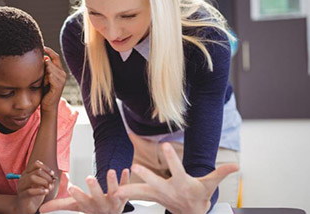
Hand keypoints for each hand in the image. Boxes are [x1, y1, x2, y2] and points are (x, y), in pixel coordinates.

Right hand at [16, 160, 55, 213]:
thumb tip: (54, 177)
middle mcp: (23, 178)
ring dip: (44, 182)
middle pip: (37, 171)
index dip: (46, 168)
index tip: (52, 174)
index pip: (36, 164)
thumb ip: (47, 179)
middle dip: (47, 176)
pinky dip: (40, 191)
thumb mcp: (42, 184)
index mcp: (27, 173)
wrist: (26, 207)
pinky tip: (46, 192)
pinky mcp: (22, 195)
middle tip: (52, 183)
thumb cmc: (35, 194)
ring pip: (32, 178)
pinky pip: (30, 191)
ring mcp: (21, 186)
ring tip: (49, 188)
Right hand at [40, 168, 129, 213]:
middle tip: (89, 178)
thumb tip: (40, 209)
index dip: (77, 195)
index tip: (71, 188)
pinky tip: (126, 170)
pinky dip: (126, 179)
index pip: (81, 202)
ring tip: (110, 171)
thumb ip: (59, 205)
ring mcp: (114, 200)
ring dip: (112, 182)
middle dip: (94, 188)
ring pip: (114, 191)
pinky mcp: (124, 195)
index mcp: (88, 206)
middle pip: (97, 196)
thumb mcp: (75, 206)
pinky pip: (127, 187)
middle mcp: (101, 205)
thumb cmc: (91, 208)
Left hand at [41, 47, 65, 112]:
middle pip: (51, 62)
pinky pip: (51, 76)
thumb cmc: (45, 91)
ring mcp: (62, 80)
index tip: (42, 47)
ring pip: (50, 69)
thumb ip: (45, 68)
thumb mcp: (44, 77)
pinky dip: (46, 79)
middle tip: (42, 78)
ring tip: (44, 82)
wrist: (48, 105)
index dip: (49, 51)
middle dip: (44, 67)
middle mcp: (63, 74)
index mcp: (60, 71)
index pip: (56, 57)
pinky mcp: (58, 86)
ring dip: (44, 74)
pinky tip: (45, 84)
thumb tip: (42, 57)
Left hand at [115, 143, 238, 213]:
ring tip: (116, 190)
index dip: (172, 158)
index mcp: (182, 184)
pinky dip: (127, 194)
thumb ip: (221, 173)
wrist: (190, 213)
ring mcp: (158, 196)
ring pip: (142, 193)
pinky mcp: (151, 197)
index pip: (176, 169)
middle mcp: (168, 191)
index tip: (166, 145)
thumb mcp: (210, 184)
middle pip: (155, 182)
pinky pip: (138, 196)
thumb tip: (237, 166)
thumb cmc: (199, 196)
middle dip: (146, 175)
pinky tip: (115, 192)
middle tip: (135, 166)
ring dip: (130, 190)